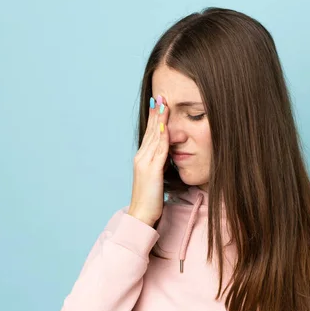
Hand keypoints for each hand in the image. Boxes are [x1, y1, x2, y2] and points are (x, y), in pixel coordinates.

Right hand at [127, 95, 169, 226]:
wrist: (141, 215)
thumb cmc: (150, 200)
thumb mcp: (156, 179)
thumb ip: (160, 165)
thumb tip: (168, 156)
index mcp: (143, 159)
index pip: (150, 134)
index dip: (155, 118)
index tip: (160, 104)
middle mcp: (141, 157)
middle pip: (151, 131)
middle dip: (156, 112)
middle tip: (160, 95)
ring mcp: (145, 163)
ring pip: (154, 136)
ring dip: (159, 119)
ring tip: (163, 103)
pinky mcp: (152, 170)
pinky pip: (158, 150)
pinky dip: (162, 137)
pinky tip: (165, 126)